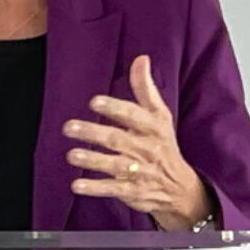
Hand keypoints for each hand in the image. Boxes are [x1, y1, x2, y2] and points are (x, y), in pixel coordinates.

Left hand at [62, 54, 212, 229]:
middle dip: (93, 133)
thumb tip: (141, 58)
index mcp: (153, 126)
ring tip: (71, 155)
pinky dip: (95, 188)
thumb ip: (145, 88)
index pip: (134, 115)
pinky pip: (113, 189)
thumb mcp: (159, 115)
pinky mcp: (132, 191)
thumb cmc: (162, 143)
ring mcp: (139, 171)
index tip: (94, 102)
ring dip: (92, 160)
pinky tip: (76, 185)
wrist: (180, 188)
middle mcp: (147, 148)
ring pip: (114, 165)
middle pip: (118, 139)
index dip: (115, 108)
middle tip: (68, 127)